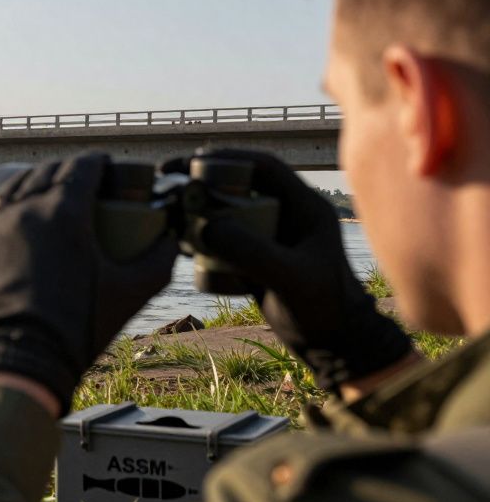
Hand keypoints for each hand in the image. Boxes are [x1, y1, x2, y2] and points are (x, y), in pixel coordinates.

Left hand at [0, 154, 178, 407]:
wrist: (20, 356)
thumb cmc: (79, 325)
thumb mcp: (132, 293)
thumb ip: (159, 261)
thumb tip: (171, 239)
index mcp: (65, 211)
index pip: (84, 166)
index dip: (101, 162)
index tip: (112, 169)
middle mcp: (29, 207)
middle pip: (53, 169)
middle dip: (74, 168)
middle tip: (92, 183)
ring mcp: (2, 223)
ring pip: (23, 182)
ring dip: (44, 177)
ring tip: (60, 191)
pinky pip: (2, 204)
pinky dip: (17, 195)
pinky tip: (28, 205)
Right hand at [184, 149, 412, 389]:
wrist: (333, 344)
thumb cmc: (322, 309)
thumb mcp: (289, 277)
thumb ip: (251, 251)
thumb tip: (205, 228)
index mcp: (305, 207)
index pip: (265, 167)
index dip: (227, 157)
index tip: (190, 160)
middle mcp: (287, 216)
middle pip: (240, 186)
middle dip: (204, 182)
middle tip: (170, 183)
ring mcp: (271, 238)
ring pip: (229, 212)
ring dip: (198, 210)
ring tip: (167, 212)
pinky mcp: (257, 259)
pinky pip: (225, 239)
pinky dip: (201, 237)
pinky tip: (178, 243)